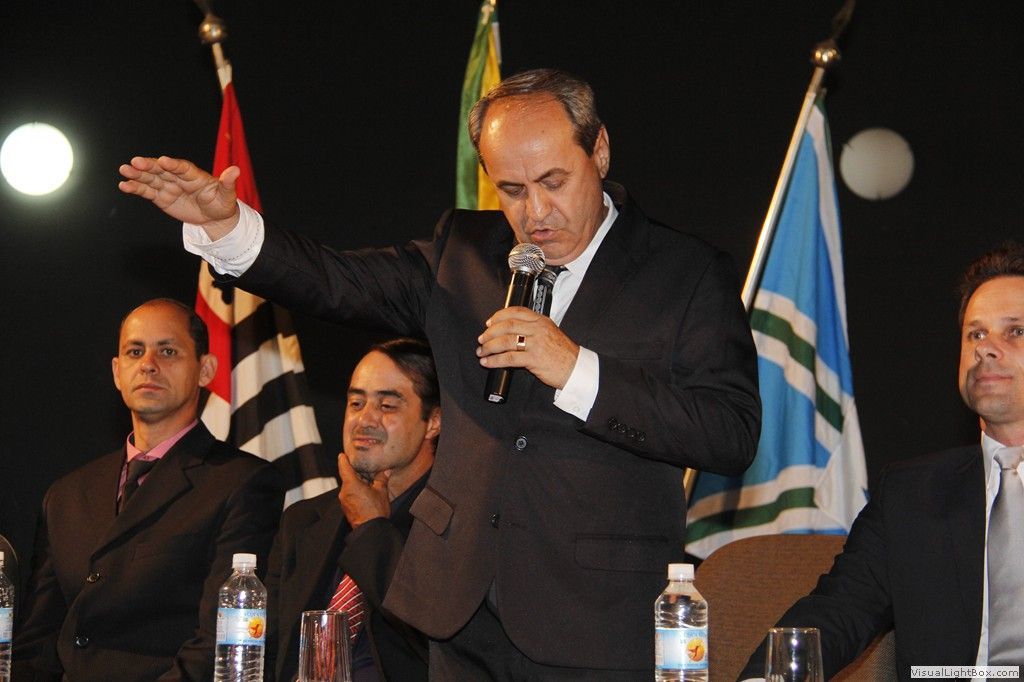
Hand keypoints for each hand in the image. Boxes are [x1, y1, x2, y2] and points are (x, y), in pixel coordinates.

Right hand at [117, 156, 240, 240]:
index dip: (173, 164)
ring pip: (151, 178)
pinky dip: (135, 188)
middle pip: (162, 170)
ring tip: (124, 170)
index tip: (163, 160)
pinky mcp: (161, 197)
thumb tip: (235, 170)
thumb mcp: (227, 195)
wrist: (214, 217)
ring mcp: (168, 186)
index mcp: (194, 175)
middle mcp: (178, 178)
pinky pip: (147, 191)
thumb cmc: (221, 202)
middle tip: (135, 161)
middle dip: (149, 166)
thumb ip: (228, 183)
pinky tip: (124, 185)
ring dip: (137, 174)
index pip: (182, 167)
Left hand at [337, 452, 389, 527]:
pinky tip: (366, 495)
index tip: (342, 455)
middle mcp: (344, 492)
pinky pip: (349, 496)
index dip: (343, 459)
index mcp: (351, 484)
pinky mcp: (346, 508)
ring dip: (356, 484)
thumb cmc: (375, 511)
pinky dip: (356, 493)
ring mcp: (344, 501)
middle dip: (356, 474)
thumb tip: (385, 472)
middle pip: (347, 478)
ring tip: (368, 484)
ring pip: (349, 487)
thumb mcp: (381, 492)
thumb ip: (381, 479)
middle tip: (365, 470)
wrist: (370, 529)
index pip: (343, 467)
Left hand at [477, 306, 579, 388]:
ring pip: (505, 341)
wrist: (575, 368)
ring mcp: (536, 344)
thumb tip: (508, 330)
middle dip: (490, 333)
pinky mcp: (534, 359)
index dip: (498, 316)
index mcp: (541, 320)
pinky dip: (495, 361)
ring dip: (489, 347)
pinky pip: (509, 359)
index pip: (515, 311)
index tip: (489, 323)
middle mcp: (538, 329)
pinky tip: (488, 362)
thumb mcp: (550, 332)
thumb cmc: (562, 353)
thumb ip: (532, 328)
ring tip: (482, 352)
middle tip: (481, 339)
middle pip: (507, 326)